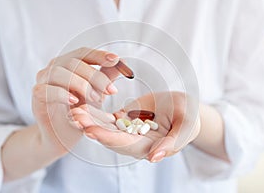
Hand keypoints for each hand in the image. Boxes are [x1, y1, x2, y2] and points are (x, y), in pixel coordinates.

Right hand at [32, 47, 119, 155]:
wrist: (63, 134)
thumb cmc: (79, 110)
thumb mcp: (97, 93)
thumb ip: (106, 78)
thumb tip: (121, 64)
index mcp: (69, 63)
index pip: (84, 53)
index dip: (99, 55)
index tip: (116, 60)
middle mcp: (55, 68)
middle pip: (74, 62)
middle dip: (95, 76)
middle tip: (110, 91)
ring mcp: (43, 80)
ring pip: (60, 73)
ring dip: (81, 84)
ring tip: (95, 99)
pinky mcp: (37, 96)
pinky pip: (46, 90)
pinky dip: (61, 94)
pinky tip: (74, 101)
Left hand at [72, 92, 199, 161]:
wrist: (183, 107)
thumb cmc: (189, 116)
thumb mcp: (187, 126)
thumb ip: (173, 143)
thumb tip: (153, 159)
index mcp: (150, 146)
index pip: (126, 145)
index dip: (109, 138)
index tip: (91, 131)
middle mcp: (135, 142)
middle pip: (110, 137)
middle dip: (92, 128)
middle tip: (76, 117)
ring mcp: (128, 130)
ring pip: (105, 127)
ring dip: (90, 120)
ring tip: (74, 110)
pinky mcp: (124, 119)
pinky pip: (107, 118)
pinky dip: (95, 112)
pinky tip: (82, 104)